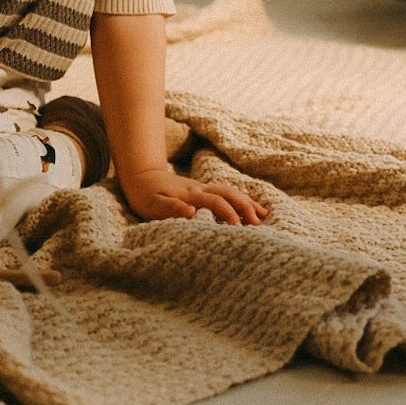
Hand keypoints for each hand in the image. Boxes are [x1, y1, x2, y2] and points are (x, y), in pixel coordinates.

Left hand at [120, 167, 267, 226]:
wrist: (142, 176)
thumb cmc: (145, 194)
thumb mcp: (151, 204)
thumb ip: (170, 208)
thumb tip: (190, 212)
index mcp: (190, 195)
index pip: (215, 202)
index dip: (228, 214)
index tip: (239, 228)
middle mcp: (200, 189)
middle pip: (228, 194)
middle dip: (245, 207)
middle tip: (258, 224)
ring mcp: (202, 188)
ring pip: (230, 191)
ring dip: (247, 202)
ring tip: (263, 216)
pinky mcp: (202, 191)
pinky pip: (226, 193)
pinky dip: (241, 199)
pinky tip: (250, 207)